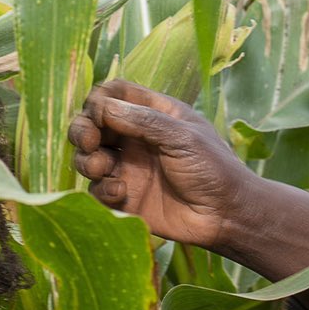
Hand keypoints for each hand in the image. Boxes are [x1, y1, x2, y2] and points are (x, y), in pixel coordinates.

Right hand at [69, 81, 256, 251]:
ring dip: (86, 160)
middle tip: (90, 142)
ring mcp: (129, 168)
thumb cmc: (214, 169)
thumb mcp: (184, 137)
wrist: (225, 215)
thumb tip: (103, 107)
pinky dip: (102, 189)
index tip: (99, 112)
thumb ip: (144, 121)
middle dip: (82, 130)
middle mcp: (136, 139)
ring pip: (88, 157)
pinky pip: (97, 190)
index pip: (114, 94)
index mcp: (154, 114)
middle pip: (92, 124)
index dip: (100, 100)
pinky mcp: (125, 197)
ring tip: (101, 167)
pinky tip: (121, 192)